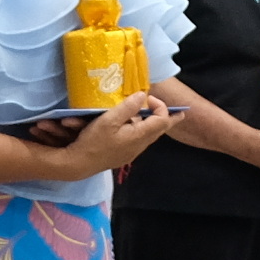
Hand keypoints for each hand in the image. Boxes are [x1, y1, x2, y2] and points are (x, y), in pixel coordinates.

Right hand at [55, 95, 174, 175]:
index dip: (160, 106)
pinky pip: (140, 140)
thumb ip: (127, 107)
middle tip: (179, 113)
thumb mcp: (109, 119)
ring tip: (153, 114)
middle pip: (160, 130)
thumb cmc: (94, 140)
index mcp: (139, 136)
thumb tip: (142, 95)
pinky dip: (143, 130)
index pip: (161, 120)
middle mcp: (140, 146)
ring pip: (150, 136)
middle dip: (169, 119)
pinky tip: (135, 125)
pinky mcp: (125, 154)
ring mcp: (133, 152)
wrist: (79, 163)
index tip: (147, 97)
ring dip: (154, 124)